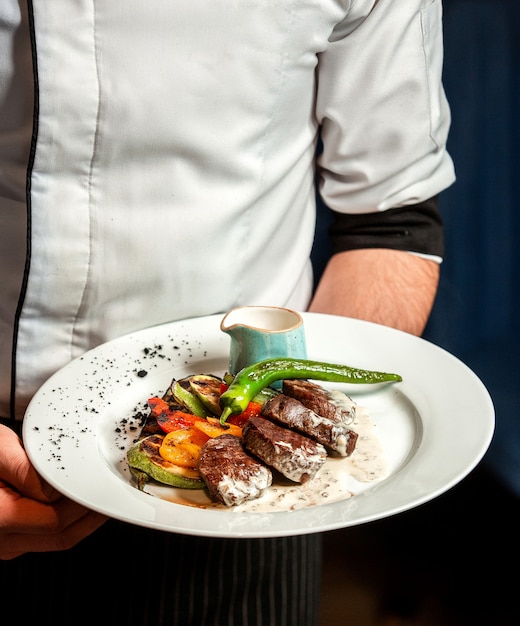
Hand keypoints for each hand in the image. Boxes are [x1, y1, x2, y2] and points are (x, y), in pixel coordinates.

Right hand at [0, 424, 106, 559]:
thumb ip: (26, 470)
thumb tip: (58, 488)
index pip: (56, 519)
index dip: (85, 504)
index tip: (102, 488)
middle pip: (60, 536)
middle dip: (91, 515)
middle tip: (110, 495)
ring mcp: (0, 543)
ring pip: (52, 540)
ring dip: (81, 520)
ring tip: (99, 497)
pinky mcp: (3, 538)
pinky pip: (41, 536)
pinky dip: (64, 521)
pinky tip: (75, 502)